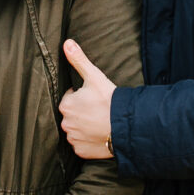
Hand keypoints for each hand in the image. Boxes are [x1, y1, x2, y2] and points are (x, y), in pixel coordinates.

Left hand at [59, 39, 116, 158]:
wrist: (127, 126)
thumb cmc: (110, 100)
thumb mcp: (94, 77)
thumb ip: (78, 60)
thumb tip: (66, 43)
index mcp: (66, 105)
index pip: (70, 99)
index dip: (81, 97)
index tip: (93, 97)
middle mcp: (66, 123)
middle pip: (72, 115)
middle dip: (82, 112)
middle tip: (98, 110)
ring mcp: (74, 139)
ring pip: (76, 130)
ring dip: (84, 127)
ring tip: (100, 122)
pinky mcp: (82, 151)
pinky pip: (81, 145)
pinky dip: (88, 141)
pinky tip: (99, 135)